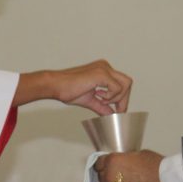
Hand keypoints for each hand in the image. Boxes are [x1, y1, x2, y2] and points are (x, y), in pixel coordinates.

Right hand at [16, 60, 131, 114]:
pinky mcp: (101, 73)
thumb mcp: (90, 100)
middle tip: (115, 110)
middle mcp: (105, 66)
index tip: (116, 110)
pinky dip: (110, 96)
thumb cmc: (68, 90)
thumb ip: (102, 106)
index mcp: (103, 70)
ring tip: (102, 101)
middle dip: (124, 99)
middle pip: (127, 82)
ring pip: (125, 84)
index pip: (122, 83)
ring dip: (117, 98)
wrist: (55, 85)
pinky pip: (117, 88)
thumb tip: (112, 115)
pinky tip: (98, 97)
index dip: (122, 98)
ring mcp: (104, 68)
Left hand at [93, 150, 165, 181]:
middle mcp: (109, 176)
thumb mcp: (139, 154)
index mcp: (112, 161)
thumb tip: (125, 162)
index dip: (102, 165)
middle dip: (105, 177)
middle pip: (100, 177)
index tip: (104, 167)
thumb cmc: (156, 165)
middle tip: (113, 178)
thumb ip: (126, 159)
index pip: (98, 163)